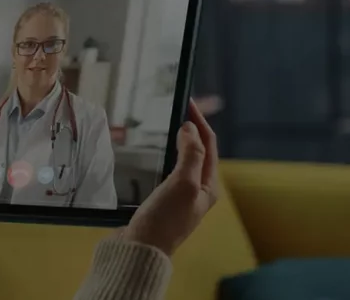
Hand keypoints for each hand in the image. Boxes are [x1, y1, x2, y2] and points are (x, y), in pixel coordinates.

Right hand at [121, 99, 219, 256]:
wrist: (140, 248)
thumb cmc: (165, 216)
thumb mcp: (183, 183)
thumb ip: (190, 154)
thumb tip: (190, 128)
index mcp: (208, 186)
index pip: (209, 145)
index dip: (200, 121)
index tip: (187, 101)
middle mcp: (198, 190)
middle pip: (198, 152)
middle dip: (191, 129)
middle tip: (176, 108)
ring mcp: (179, 196)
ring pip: (182, 161)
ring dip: (177, 142)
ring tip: (165, 125)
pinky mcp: (162, 201)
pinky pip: (167, 170)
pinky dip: (164, 156)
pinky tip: (152, 153)